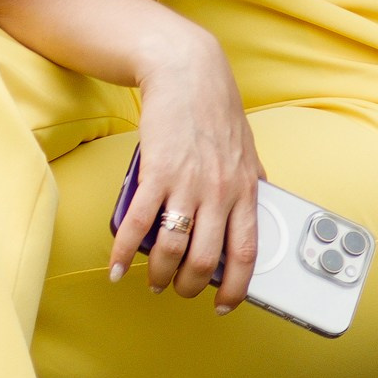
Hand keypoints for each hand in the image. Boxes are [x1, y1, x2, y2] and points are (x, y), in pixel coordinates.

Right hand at [111, 17, 263, 309]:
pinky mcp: (155, 171)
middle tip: (177, 289)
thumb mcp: (246, 151)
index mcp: (245, 190)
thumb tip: (260, 208)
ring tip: (151, 281)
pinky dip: (123, 251)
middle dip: (189, 285)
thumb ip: (252, 183)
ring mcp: (186, 183)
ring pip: (172, 247)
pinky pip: (138, 222)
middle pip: (206, 259)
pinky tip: (116, 267)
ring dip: (159, 274)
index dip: (236, 287)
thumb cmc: (215, 109)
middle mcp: (219, 192)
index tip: (224, 305)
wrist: (185, 71)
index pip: (247, 253)